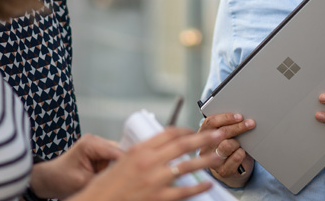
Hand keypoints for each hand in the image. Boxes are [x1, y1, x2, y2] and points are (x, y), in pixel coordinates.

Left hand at [29, 133, 122, 198]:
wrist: (49, 179)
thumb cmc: (60, 179)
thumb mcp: (82, 182)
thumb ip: (103, 178)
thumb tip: (121, 180)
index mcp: (90, 144)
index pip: (117, 151)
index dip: (128, 162)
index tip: (137, 172)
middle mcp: (97, 141)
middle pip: (121, 151)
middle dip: (124, 165)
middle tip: (128, 179)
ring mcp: (99, 145)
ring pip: (119, 156)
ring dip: (118, 168)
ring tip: (115, 180)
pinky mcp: (100, 152)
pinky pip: (114, 160)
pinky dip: (114, 169)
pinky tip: (111, 177)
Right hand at [68, 127, 224, 200]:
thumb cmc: (105, 187)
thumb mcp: (122, 162)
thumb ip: (141, 154)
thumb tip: (159, 149)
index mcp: (139, 149)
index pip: (169, 133)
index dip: (186, 130)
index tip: (195, 130)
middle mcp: (148, 161)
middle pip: (183, 144)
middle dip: (204, 138)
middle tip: (219, 134)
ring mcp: (154, 180)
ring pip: (187, 166)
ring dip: (206, 160)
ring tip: (218, 156)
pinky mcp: (158, 198)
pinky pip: (184, 191)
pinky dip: (198, 187)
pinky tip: (207, 184)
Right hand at [198, 112, 255, 187]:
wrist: (233, 168)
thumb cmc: (230, 145)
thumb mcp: (226, 133)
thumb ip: (227, 125)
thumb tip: (240, 117)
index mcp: (203, 134)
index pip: (211, 122)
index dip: (226, 118)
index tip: (239, 116)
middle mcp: (205, 147)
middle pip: (221, 133)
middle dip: (238, 127)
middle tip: (250, 124)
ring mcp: (212, 160)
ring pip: (227, 145)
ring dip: (238, 142)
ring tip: (241, 144)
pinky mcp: (222, 171)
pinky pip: (235, 157)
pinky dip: (242, 153)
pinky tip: (242, 153)